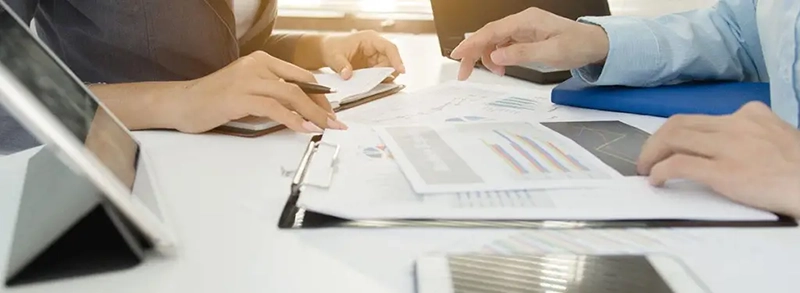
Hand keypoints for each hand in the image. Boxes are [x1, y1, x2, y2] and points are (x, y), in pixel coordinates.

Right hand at [168, 51, 346, 133]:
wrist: (181, 103)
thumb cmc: (213, 100)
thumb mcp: (249, 92)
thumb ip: (272, 96)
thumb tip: (301, 113)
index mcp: (261, 61)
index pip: (301, 76)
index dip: (321, 95)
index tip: (332, 112)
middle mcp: (256, 65)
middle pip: (301, 85)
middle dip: (322, 106)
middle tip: (335, 123)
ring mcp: (247, 79)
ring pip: (291, 95)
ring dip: (313, 114)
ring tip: (325, 128)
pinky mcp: (239, 96)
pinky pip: (274, 107)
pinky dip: (293, 119)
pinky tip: (303, 128)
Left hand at [320, 30, 405, 79]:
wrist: (327, 50)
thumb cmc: (332, 48)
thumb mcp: (334, 57)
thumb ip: (341, 66)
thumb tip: (348, 75)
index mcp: (370, 39)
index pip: (389, 48)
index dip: (397, 59)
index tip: (401, 70)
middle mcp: (376, 46)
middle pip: (391, 60)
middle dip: (386, 72)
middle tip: (376, 81)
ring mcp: (375, 56)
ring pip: (387, 68)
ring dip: (381, 77)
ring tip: (369, 82)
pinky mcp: (373, 65)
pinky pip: (380, 74)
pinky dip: (377, 80)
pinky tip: (369, 83)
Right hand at [450, 7, 609, 79]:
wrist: (595, 44)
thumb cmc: (578, 45)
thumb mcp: (551, 54)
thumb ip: (521, 54)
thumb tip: (495, 55)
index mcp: (527, 21)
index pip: (492, 31)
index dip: (472, 44)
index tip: (457, 56)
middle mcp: (522, 21)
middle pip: (488, 35)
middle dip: (473, 53)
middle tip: (464, 73)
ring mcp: (523, 28)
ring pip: (494, 40)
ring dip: (487, 57)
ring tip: (495, 73)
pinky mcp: (525, 36)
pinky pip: (503, 44)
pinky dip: (497, 56)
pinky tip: (500, 67)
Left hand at [638, 102, 799, 217]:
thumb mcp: (778, 137)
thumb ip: (751, 135)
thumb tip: (724, 146)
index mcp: (750, 114)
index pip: (699, 119)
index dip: (674, 133)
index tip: (665, 147)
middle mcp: (736, 124)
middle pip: (679, 124)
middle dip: (655, 141)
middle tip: (646, 159)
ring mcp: (729, 147)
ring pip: (673, 138)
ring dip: (651, 154)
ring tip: (646, 169)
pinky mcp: (725, 172)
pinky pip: (679, 165)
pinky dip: (660, 171)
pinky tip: (656, 180)